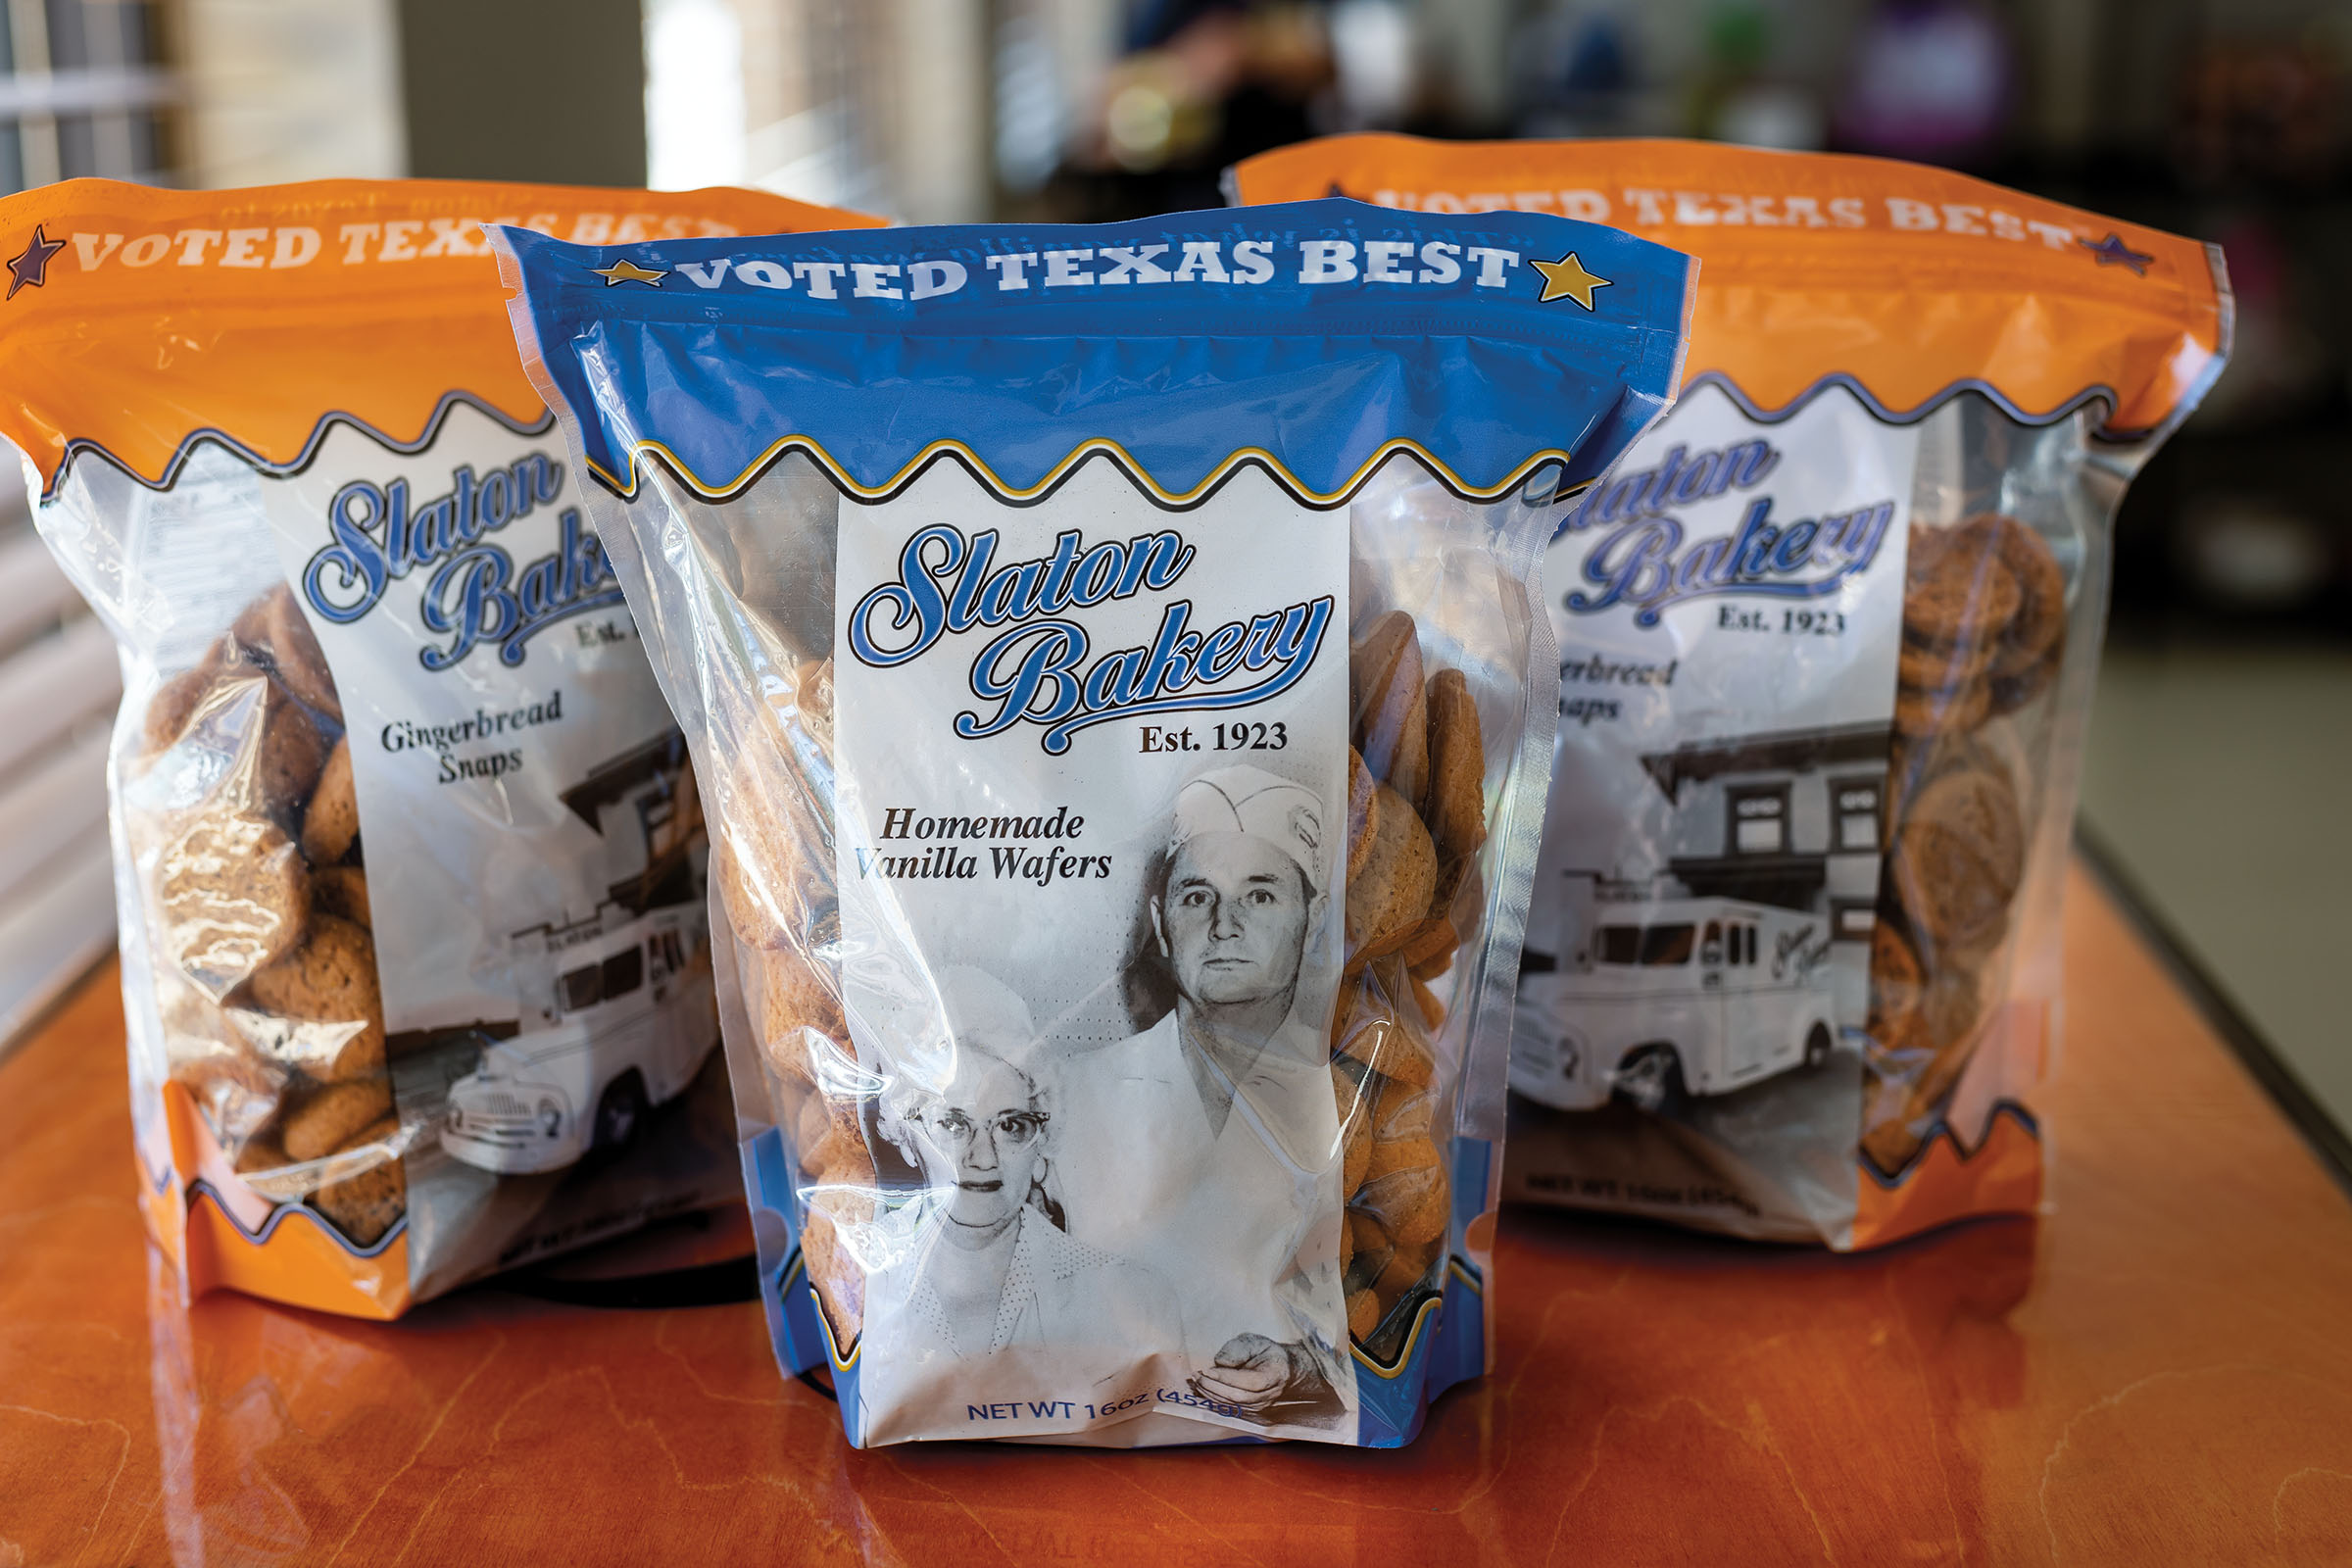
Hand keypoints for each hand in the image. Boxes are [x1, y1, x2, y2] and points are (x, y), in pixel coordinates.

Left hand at [1186, 1334, 1301, 1413]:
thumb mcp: (1254, 1341)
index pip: (1251, 1382)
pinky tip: (1204, 1387)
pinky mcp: (1250, 1410)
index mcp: (1276, 1374)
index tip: (1207, 1369)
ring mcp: (1261, 1405)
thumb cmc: (1265, 1351)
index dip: (1228, 1378)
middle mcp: (1270, 1394)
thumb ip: (1239, 1349)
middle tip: (1197, 1375)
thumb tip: (1220, 1363)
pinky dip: (1214, 1398)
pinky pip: (1229, 1407)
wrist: (1279, 1367)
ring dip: (1211, 1393)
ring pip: (1232, 1405)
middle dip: (1214, 1387)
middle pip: (1240, 1397)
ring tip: (1197, 1380)